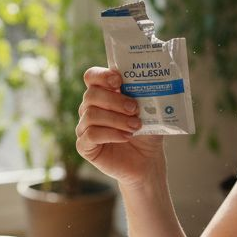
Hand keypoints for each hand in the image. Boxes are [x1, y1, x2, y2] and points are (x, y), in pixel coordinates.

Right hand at [75, 67, 164, 187]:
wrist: (147, 161)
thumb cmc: (147, 133)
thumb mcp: (150, 111)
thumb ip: (146, 96)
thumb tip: (152, 81)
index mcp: (103, 94)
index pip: (92, 77)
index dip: (102, 76)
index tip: (119, 82)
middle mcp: (89, 108)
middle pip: (91, 95)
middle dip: (114, 100)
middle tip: (135, 109)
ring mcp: (84, 127)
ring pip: (91, 115)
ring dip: (116, 119)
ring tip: (135, 126)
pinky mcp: (84, 146)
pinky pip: (91, 134)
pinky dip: (111, 134)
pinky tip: (126, 136)